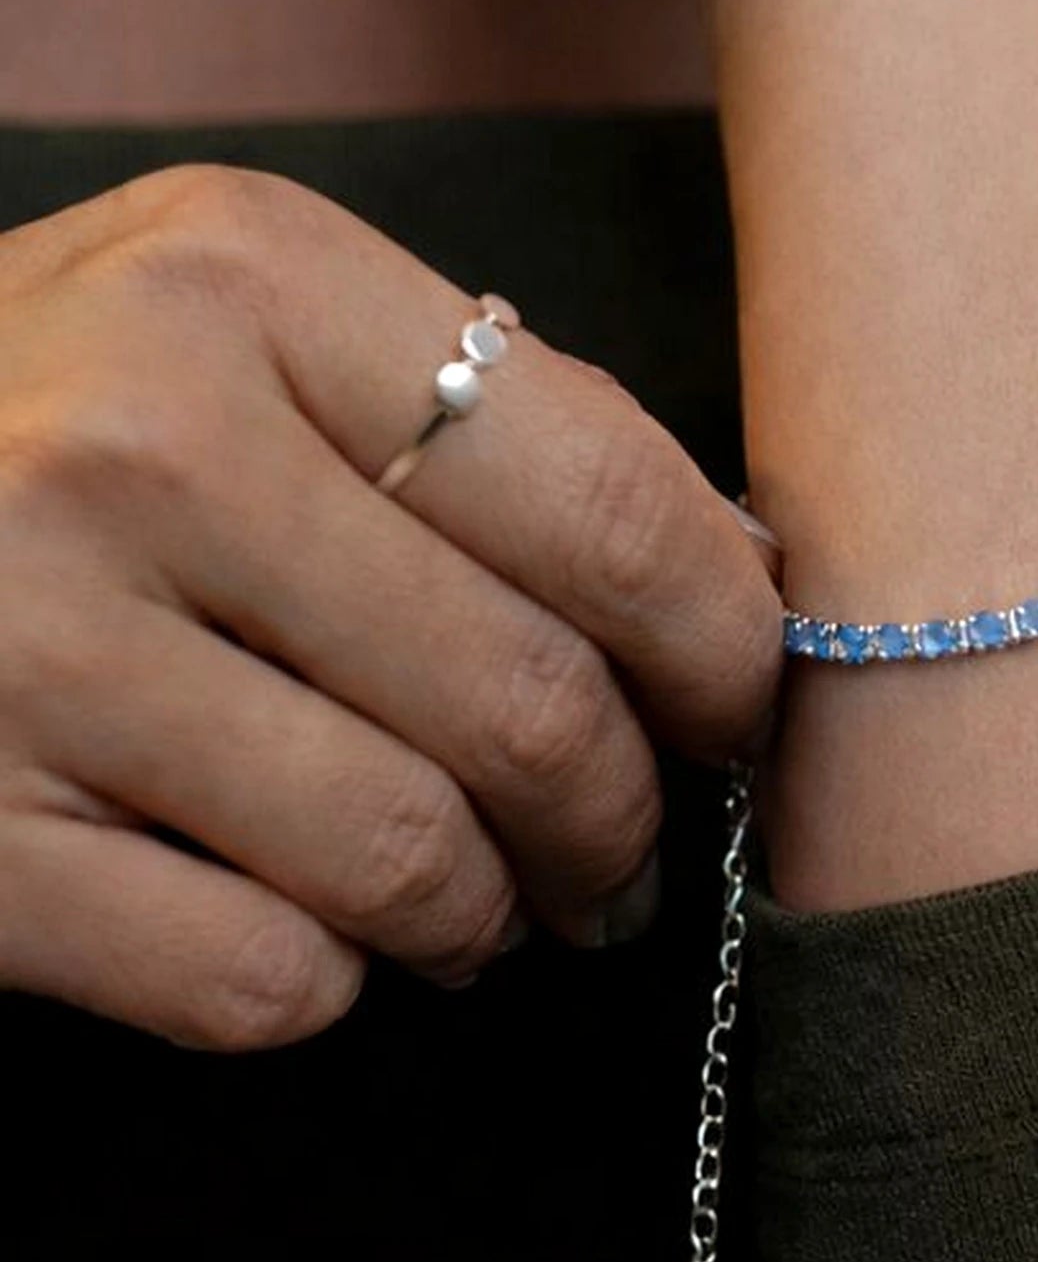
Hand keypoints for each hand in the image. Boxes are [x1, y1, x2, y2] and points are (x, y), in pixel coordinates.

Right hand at [0, 165, 782, 1049]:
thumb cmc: (33, 419)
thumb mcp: (237, 333)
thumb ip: (485, 425)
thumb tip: (741, 574)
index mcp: (246, 278)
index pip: (612, 506)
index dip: (724, 651)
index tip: (737, 717)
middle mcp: (132, 441)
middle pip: (533, 707)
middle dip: (623, 820)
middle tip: (620, 856)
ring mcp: (19, 646)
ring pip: (414, 863)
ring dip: (489, 917)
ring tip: (479, 907)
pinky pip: (261, 978)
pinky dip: (329, 983)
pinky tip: (310, 932)